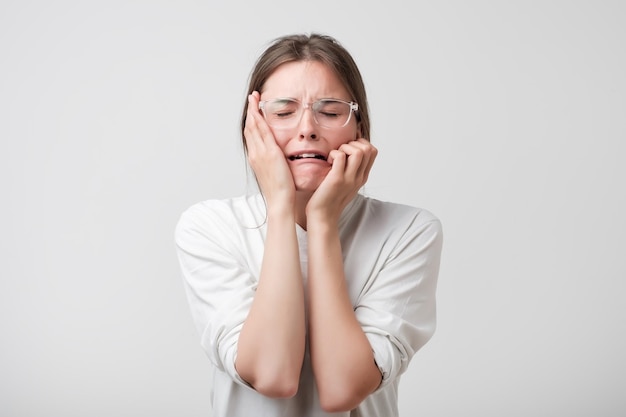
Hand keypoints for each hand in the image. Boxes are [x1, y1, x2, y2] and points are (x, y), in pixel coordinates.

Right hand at [244, 92, 295, 209]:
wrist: (280, 202)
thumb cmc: (281, 192)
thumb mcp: (276, 174)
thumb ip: (275, 163)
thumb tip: (279, 158)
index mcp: (256, 159)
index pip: (251, 136)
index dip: (251, 121)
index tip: (253, 110)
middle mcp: (255, 154)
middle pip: (249, 128)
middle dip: (250, 111)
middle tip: (252, 98)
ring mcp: (260, 153)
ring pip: (253, 127)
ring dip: (253, 110)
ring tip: (254, 98)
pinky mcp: (270, 153)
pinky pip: (262, 131)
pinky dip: (259, 118)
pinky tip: (260, 108)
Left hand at [306, 138, 376, 223]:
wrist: (322, 216)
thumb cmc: (329, 198)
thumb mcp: (345, 183)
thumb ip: (350, 169)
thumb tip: (347, 151)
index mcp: (362, 177)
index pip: (373, 151)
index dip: (361, 142)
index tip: (347, 148)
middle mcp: (359, 178)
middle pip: (368, 149)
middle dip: (353, 143)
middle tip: (340, 152)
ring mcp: (349, 179)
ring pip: (358, 151)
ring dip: (344, 147)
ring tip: (334, 156)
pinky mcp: (337, 179)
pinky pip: (340, 156)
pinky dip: (333, 153)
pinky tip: (327, 161)